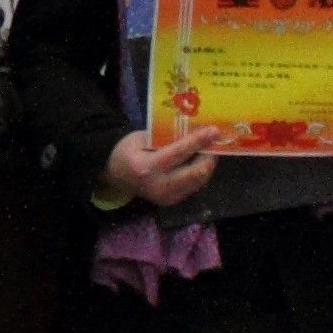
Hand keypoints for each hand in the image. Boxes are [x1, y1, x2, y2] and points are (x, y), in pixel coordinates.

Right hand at [103, 124, 228, 210]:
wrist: (116, 176)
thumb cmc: (128, 151)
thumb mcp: (141, 138)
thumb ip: (166, 138)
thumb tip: (194, 131)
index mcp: (147, 166)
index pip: (179, 153)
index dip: (198, 141)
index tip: (214, 131)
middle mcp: (159, 185)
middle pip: (195, 173)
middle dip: (210, 156)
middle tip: (215, 141)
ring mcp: (167, 197)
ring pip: (199, 181)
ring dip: (207, 164)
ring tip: (210, 149)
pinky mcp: (172, 201)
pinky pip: (194, 186)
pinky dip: (200, 172)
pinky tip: (199, 160)